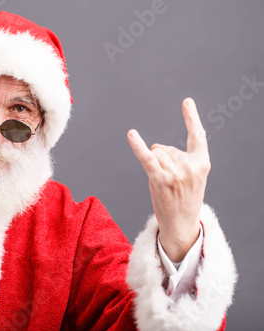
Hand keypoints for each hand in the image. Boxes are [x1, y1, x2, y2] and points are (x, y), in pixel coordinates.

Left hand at [127, 98, 210, 261]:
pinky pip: (147, 158)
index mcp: (202, 163)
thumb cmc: (184, 199)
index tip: (186, 102)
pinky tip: (132, 134)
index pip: (198, 136)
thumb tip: (155, 148)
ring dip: (155, 167)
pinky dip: (138, 146)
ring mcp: (176, 173)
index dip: (191, 118)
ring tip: (164, 185)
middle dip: (163, 161)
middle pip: (166, 148)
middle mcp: (191, 166)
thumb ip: (178, 158)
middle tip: (171, 183)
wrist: (181, 224)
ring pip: (156, 154)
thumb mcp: (191, 177)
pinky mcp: (160, 179)